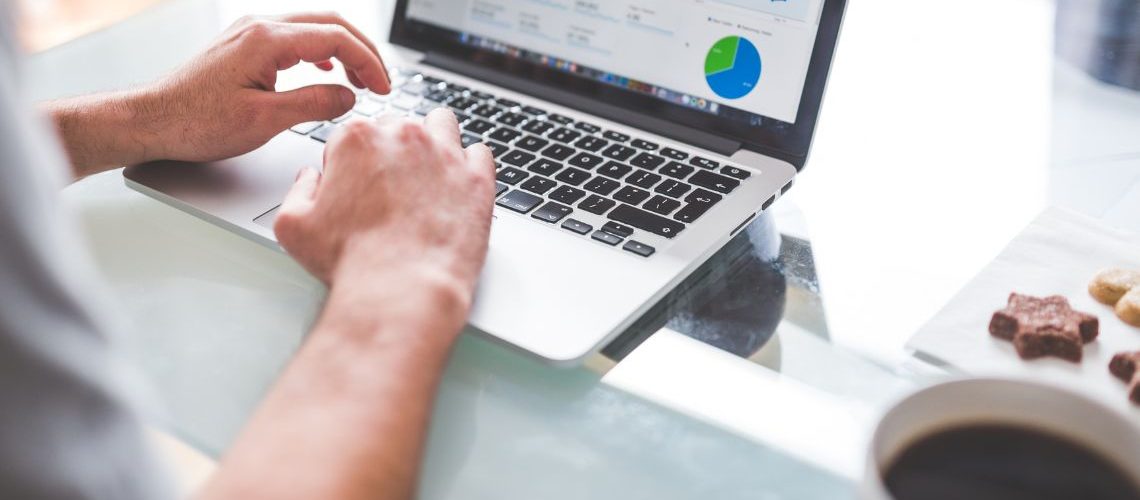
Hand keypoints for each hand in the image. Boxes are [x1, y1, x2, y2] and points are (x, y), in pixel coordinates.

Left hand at [141, 12, 390, 162]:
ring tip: (361, 80)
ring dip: (343, 50)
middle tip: (382, 81)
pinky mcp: (245, 45)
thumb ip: (313, 104)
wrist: (153, 120)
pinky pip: (294, 37)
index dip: (368, 62)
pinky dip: (320, 51)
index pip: (335, 38)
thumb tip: (348, 96)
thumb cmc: (196, 122)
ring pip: (313, 27)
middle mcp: (258, 26)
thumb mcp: (264, 121)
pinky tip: (327, 70)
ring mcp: (250, 32)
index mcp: (266, 40)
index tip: (383, 88)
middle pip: (330, 23)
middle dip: (363, 52)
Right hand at [273, 110, 495, 328]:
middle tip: (390, 189)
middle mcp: (403, 136)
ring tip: (427, 175)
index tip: (355, 187)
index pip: (352, 134)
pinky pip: (480, 152)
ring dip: (433, 141)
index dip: (350, 163)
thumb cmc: (351, 261)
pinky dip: (470, 165)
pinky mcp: (477, 178)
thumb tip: (310, 177)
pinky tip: (458, 186)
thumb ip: (298, 190)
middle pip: (397, 127)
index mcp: (357, 139)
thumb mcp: (293, 226)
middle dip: (391, 151)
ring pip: (441, 125)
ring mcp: (445, 154)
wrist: (401, 290)